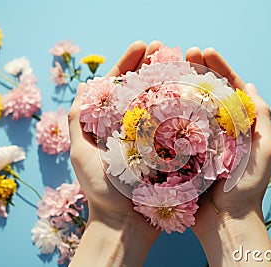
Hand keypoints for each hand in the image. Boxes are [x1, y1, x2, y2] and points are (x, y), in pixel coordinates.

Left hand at [68, 41, 162, 266]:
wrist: (125, 224)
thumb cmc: (101, 190)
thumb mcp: (82, 153)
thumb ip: (79, 121)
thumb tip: (85, 88)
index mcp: (109, 122)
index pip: (118, 84)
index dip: (129, 62)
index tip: (143, 45)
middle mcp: (131, 126)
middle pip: (141, 88)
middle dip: (152, 65)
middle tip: (166, 48)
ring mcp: (151, 137)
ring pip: (160, 103)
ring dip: (169, 81)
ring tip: (181, 63)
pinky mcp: (168, 150)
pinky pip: (175, 124)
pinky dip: (182, 108)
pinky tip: (191, 93)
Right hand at [186, 47, 270, 265]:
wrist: (227, 221)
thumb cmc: (248, 189)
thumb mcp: (264, 153)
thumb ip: (261, 120)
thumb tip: (250, 87)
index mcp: (241, 125)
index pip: (232, 88)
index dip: (220, 68)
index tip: (206, 52)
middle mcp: (221, 128)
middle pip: (210, 92)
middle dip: (199, 70)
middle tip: (185, 53)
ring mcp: (202, 138)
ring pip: (192, 106)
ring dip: (183, 86)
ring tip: (170, 69)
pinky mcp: (186, 151)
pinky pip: (178, 127)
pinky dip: (170, 111)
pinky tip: (160, 98)